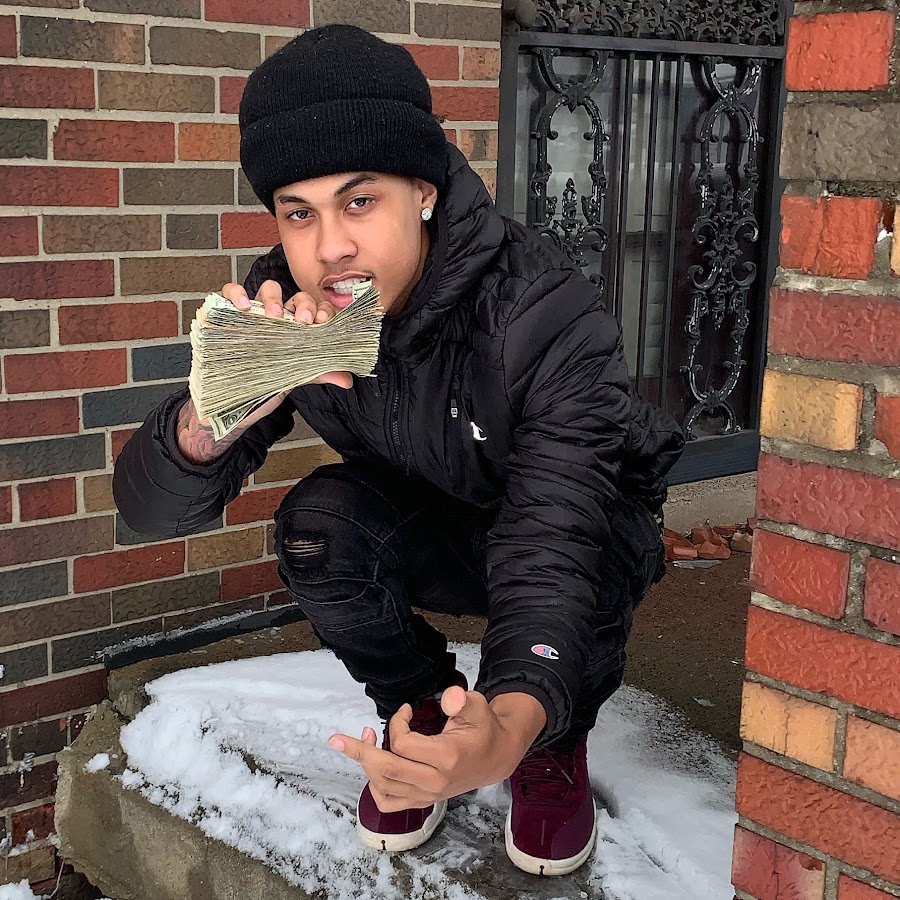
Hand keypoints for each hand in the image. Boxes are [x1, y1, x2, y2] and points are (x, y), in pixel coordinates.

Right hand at [220, 279, 352, 389]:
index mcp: (297, 329)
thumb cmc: (263, 385)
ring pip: (268, 289)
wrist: (231, 402)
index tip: (323, 320)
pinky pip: (230, 293)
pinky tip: (242, 306)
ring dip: (274, 298)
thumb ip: (319, 373)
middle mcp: (279, 318)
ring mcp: (254, 314)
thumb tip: (346, 378)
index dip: (322, 310)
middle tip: (303, 321)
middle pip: (296, 297)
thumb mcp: (293, 378)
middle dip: (303, 304)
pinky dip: (236, 293)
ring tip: (274, 316)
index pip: (315, 310)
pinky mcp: (228, 314)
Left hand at [328, 687, 545, 812]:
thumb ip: (461, 700)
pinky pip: (390, 803)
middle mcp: (435, 782)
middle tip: (340, 738)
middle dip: (359, 752)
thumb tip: (448, 698)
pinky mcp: (424, 801)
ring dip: (365, 765)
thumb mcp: (476, 706)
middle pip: (386, 770)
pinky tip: (372, 768)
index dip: (397, 723)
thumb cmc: (483, 728)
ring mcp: (428, 795)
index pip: (404, 745)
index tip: (406, 709)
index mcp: (447, 758)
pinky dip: (374, 788)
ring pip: (383, 788)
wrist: (496, 757)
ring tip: (363, 742)